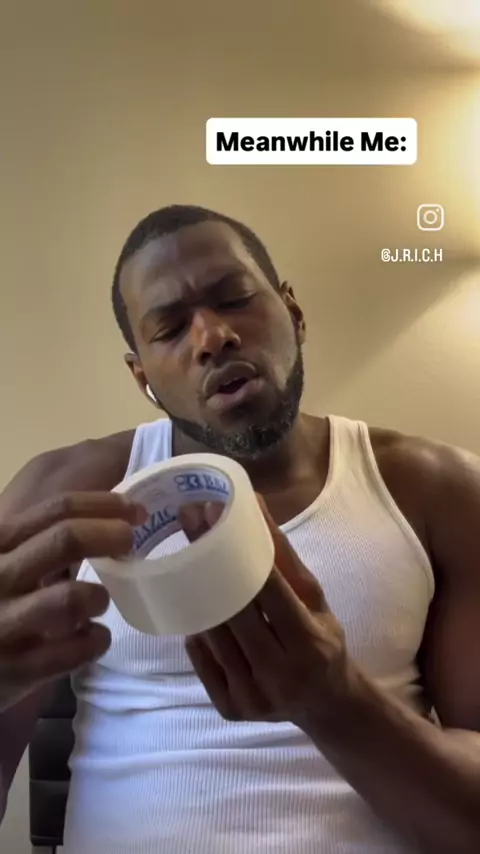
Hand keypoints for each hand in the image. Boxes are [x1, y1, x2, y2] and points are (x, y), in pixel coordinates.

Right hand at [0, 492, 144, 711]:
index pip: (57, 509)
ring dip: (98, 596)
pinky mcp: (14, 671)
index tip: (135, 510)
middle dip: (110, 535)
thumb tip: (104, 518)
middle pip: (67, 539)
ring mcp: (4, 624)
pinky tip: (93, 638)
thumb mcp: (2, 563)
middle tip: (130, 543)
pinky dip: (95, 641)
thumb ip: (37, 542)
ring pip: (72, 598)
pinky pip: (73, 651)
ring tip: (99, 602)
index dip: (105, 505)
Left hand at [182, 498, 349, 727]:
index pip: (268, 593)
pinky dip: (197, 632)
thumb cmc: (322, 641)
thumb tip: (255, 503)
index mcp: (308, 643)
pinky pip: (202, 660)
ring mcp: (252, 697)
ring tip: (184, 556)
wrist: (327, 704)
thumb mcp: (315, 598)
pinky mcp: (231, 710)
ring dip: (195, 595)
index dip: (237, 551)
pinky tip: (193, 608)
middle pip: (232, 613)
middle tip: (189, 521)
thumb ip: (283, 555)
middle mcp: (279, 675)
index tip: (212, 513)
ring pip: (212, 636)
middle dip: (206, 563)